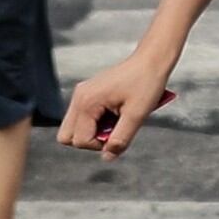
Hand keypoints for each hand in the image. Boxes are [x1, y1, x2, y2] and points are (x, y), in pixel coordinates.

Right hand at [61, 49, 180, 157]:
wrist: (150, 61)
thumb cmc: (146, 84)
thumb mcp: (136, 115)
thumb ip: (120, 139)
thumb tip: (107, 157)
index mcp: (87, 102)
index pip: (79, 140)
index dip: (99, 145)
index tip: (117, 135)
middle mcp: (79, 98)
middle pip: (67, 136)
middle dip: (89, 140)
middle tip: (111, 131)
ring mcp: (82, 94)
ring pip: (73, 128)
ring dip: (92, 132)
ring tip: (114, 121)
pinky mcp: (87, 93)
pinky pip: (82, 118)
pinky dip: (95, 123)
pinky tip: (113, 114)